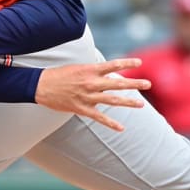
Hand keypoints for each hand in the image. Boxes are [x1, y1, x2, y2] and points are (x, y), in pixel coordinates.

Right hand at [35, 58, 150, 131]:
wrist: (41, 86)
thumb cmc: (59, 74)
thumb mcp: (77, 67)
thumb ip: (93, 71)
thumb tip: (106, 72)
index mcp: (89, 70)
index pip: (112, 64)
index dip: (126, 63)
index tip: (139, 61)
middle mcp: (91, 83)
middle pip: (117, 83)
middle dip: (134, 83)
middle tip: (148, 84)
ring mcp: (87, 97)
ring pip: (112, 100)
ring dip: (128, 102)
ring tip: (141, 104)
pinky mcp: (82, 109)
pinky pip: (99, 118)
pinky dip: (111, 123)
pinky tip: (121, 128)